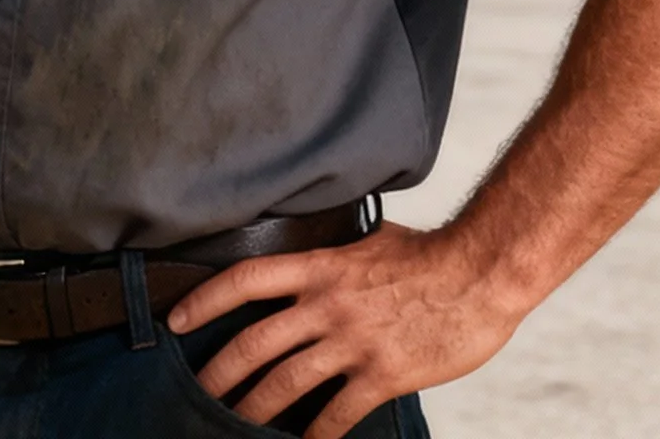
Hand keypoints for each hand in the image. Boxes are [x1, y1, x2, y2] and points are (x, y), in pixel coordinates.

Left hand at [166, 221, 518, 438]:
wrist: (482, 274)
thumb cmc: (432, 255)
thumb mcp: (373, 240)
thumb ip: (340, 252)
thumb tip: (324, 247)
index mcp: (321, 268)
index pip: (246, 280)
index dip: (205, 300)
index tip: (177, 320)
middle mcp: (328, 305)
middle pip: (254, 343)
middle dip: (218, 373)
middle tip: (196, 393)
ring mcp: (353, 342)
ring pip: (285, 382)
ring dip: (253, 410)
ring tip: (232, 427)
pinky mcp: (381, 375)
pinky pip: (336, 414)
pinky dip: (315, 435)